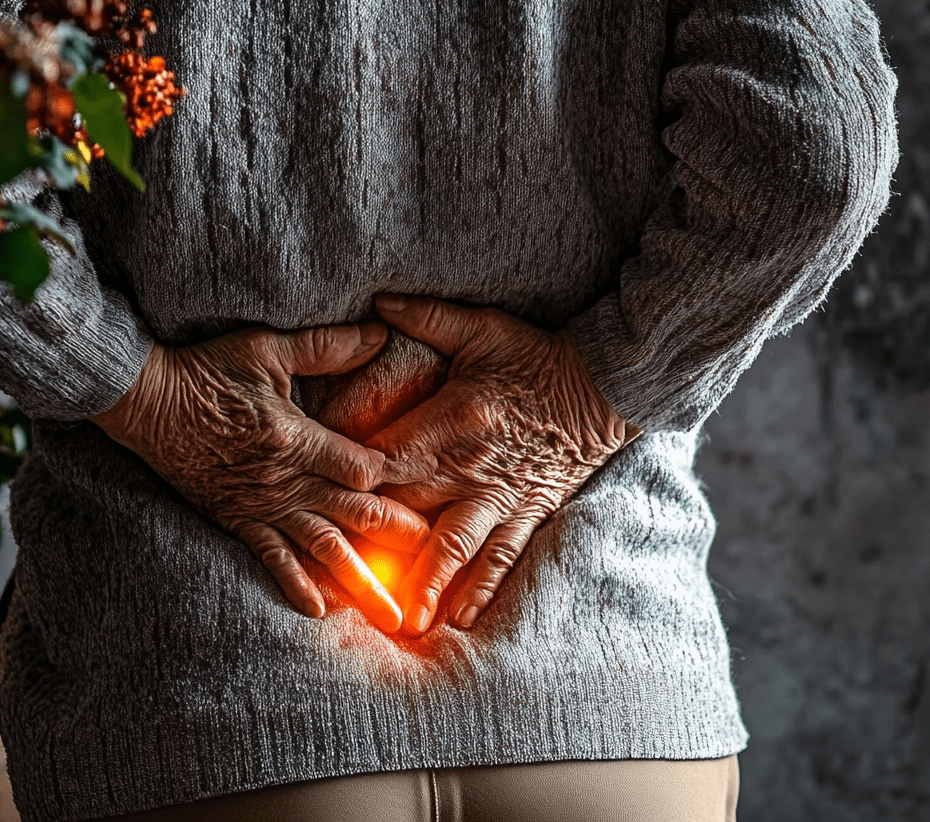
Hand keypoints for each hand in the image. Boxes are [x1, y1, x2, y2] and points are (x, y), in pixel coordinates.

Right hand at [91, 322, 429, 632]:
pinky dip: (295, 584)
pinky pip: (271, 558)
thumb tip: (380, 332)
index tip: (432, 484)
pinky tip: (319, 609)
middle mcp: (284, 481)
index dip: (399, 476)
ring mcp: (261, 506)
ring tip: (391, 614)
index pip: (361, 467)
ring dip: (359, 582)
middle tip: (437, 563)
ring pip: (322, 548)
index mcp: (295, 438)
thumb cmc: (206, 370)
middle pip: (354, 514)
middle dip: (398, 537)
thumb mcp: (268, 349)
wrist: (145, 403)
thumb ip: (326, 346)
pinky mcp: (237, 519)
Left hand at [368, 294, 640, 633]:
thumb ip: (427, 317)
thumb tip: (376, 304)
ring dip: (429, 585)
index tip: (323, 504)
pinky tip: (461, 616)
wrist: (606, 386)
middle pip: (413, 513)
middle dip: (379, 550)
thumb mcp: (483, 328)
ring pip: (457, 546)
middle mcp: (471, 467)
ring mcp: (501, 496)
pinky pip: (502, 556)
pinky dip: (482, 587)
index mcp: (452, 421)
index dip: (355, 481)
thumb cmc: (537, 356)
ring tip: (406, 623)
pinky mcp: (528, 512)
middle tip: (344, 587)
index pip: (389, 457)